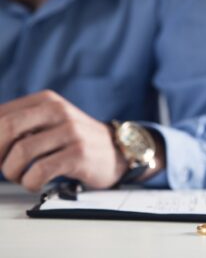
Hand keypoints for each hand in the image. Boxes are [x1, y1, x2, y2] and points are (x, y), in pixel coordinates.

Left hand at [0, 90, 127, 191]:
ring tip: (21, 177)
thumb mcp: (51, 122)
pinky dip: (30, 183)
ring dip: (12, 173)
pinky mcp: (79, 154)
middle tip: (2, 166)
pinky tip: (36, 183)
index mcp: (47, 100)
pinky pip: (40, 171)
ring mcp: (71, 131)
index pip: (1, 114)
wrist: (115, 152)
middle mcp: (59, 111)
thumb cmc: (76, 140)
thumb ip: (22, 124)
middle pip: (7, 128)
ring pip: (21, 153)